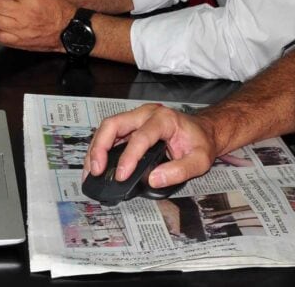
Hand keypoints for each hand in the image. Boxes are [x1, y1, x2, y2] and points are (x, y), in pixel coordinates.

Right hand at [84, 103, 218, 188]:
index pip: (140, 137)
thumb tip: (154, 179)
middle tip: (96, 170)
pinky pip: (111, 133)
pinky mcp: (132, 126)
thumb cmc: (201, 142)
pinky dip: (100, 148)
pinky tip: (96, 164)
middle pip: (115, 124)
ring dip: (96, 148)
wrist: (204, 130)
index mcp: (164, 119)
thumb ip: (180, 171)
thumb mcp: (200, 160)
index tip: (121, 176)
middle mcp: (147, 114)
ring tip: (91, 171)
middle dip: (100, 147)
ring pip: (108, 127)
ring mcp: (137, 118)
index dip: (128, 157)